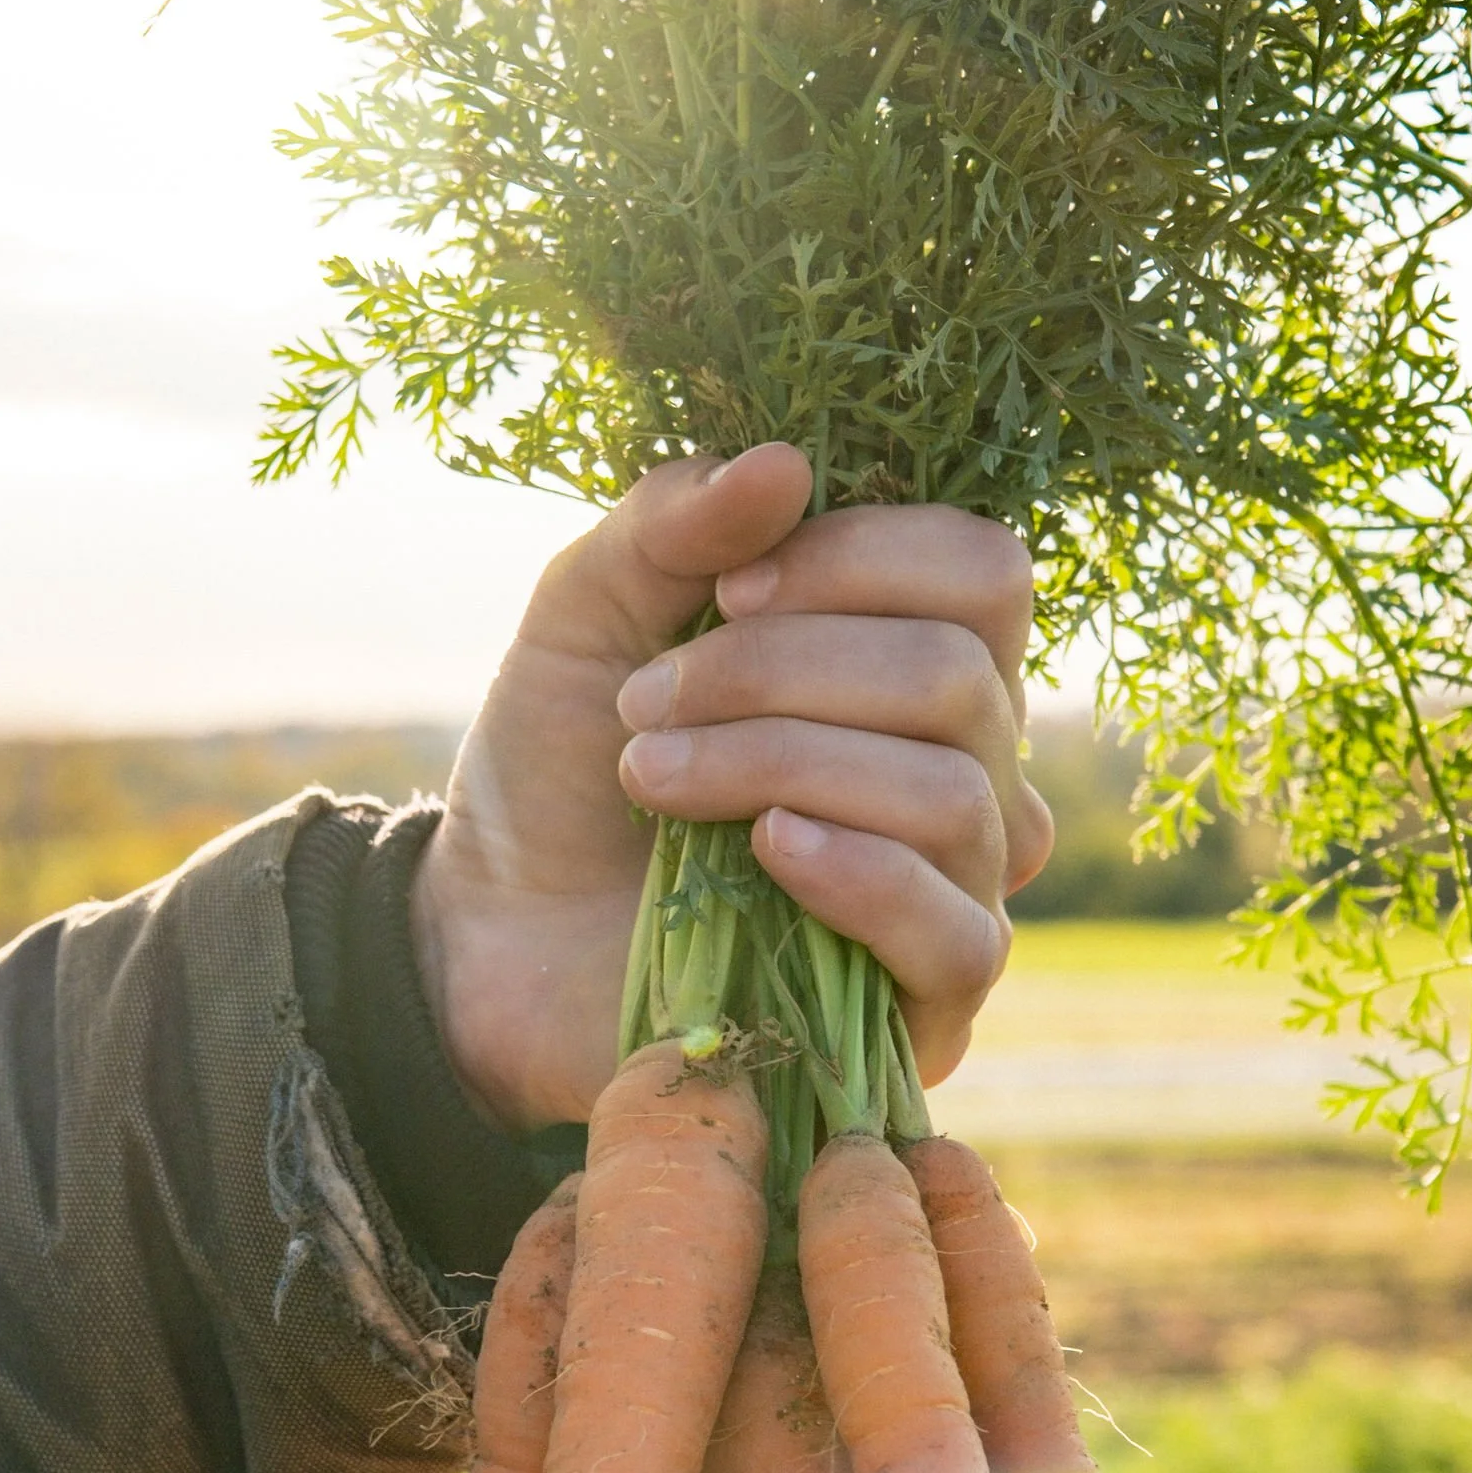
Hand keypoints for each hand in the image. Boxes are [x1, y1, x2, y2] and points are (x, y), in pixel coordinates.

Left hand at [411, 444, 1053, 1129]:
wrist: (488, 934)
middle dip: (781, 672)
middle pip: (958, 678)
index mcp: (914, 657)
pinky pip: (961, 936)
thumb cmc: (562, 766)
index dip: (866, 557)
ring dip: (781, 765)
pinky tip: (765, 852)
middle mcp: (967, 768)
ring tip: (655, 781)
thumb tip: (785, 463)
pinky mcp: (926, 1008)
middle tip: (646, 704)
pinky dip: (862, 877)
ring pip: (953, 795)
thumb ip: (671, 524)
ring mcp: (958, 890)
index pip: (983, 573)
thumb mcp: (587, 614)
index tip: (725, 590)